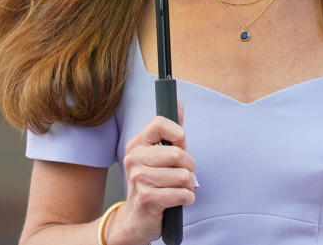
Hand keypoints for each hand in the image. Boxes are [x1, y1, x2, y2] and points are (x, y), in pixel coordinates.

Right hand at [108, 103, 195, 244]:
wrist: (137, 217)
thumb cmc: (154, 182)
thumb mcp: (160, 155)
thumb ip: (171, 130)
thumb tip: (178, 104)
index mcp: (137, 144)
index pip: (160, 123)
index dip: (178, 134)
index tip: (180, 144)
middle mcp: (134, 159)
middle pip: (177, 153)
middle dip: (189, 166)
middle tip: (182, 173)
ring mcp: (138, 179)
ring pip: (183, 176)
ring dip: (189, 185)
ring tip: (179, 188)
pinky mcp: (146, 199)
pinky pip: (181, 194)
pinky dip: (187, 198)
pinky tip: (179, 199)